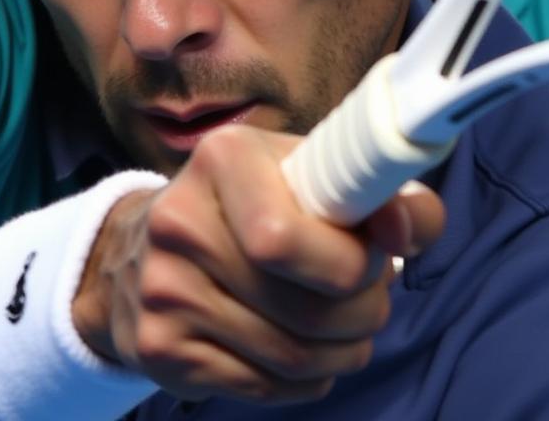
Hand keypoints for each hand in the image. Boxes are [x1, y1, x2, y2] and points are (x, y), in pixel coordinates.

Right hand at [72, 124, 443, 403]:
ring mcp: (162, 289)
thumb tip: (402, 232)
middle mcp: (179, 220)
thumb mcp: (313, 174)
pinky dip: (304, 381)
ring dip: (342, 353)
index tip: (370, 257)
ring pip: (291, 358)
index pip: (285, 240)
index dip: (350, 264)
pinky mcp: (159, 348)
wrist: (146, 245)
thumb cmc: (256, 203)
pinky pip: (265, 390)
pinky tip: (300, 349)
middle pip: (304, 310)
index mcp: (222, 158)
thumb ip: (381, 192)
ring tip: (344, 329)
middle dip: (362, 316)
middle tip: (368, 301)